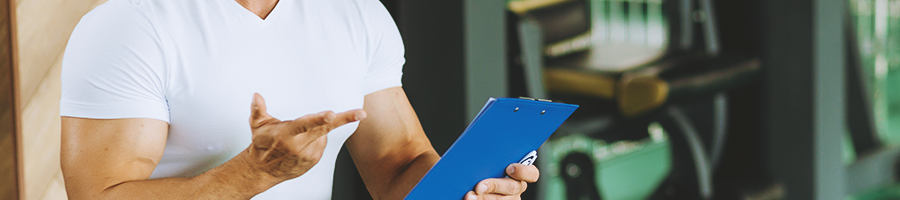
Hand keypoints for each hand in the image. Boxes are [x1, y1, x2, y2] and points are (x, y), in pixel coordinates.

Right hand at [245, 93, 365, 181]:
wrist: (262, 170)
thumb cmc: (262, 145)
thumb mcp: (257, 126)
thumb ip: (258, 109)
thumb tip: (256, 96)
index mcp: (287, 134)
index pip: (305, 124)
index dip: (319, 119)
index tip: (332, 114)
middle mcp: (299, 145)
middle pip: (325, 129)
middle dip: (345, 119)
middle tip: (361, 113)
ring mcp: (308, 155)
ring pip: (322, 135)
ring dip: (317, 130)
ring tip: (299, 135)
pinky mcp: (313, 160)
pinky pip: (321, 144)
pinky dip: (316, 140)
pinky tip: (303, 142)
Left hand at [465, 164, 539, 199]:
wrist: (474, 182)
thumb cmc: (486, 166)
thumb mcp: (492, 160)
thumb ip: (494, 157)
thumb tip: (480, 147)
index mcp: (520, 173)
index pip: (531, 173)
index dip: (523, 171)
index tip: (509, 168)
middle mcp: (517, 187)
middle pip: (512, 188)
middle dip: (494, 186)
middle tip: (479, 186)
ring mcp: (509, 199)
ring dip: (483, 198)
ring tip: (469, 196)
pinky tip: (469, 198)